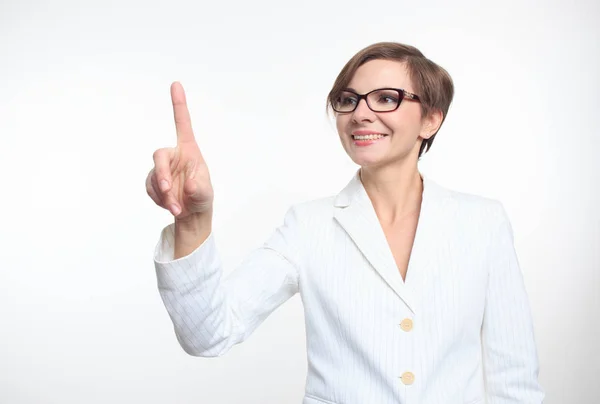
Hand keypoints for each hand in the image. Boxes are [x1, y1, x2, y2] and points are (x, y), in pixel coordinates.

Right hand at [146, 82, 213, 219]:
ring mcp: (161, 168)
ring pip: (153, 177)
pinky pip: (150, 188)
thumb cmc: (202, 196)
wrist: (191, 212)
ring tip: (177, 208)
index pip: (183, 124)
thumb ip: (200, 188)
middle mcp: (173, 155)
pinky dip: (159, 200)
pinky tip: (171, 206)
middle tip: (168, 191)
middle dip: (161, 175)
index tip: (176, 84)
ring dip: (163, 195)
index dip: (179, 105)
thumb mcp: (206, 194)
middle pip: (158, 156)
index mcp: (189, 150)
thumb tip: (190, 185)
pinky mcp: (152, 181)